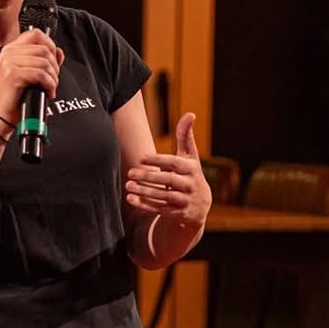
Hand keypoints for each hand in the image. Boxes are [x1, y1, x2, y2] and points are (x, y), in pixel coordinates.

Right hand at [0, 29, 62, 123]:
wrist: (2, 116)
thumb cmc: (16, 98)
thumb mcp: (32, 75)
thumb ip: (45, 61)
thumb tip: (59, 51)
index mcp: (11, 49)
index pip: (36, 34)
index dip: (50, 45)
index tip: (54, 61)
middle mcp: (8, 53)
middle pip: (44, 49)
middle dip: (55, 66)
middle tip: (53, 80)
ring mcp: (9, 63)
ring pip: (44, 62)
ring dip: (53, 77)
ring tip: (50, 88)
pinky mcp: (13, 75)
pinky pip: (41, 74)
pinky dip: (49, 84)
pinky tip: (48, 92)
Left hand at [125, 112, 210, 227]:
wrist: (200, 205)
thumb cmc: (190, 174)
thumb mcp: (190, 157)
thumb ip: (186, 137)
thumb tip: (190, 114)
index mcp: (192, 169)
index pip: (175, 163)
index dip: (158, 160)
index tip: (141, 158)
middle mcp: (190, 185)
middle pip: (168, 181)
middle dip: (149, 177)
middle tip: (130, 172)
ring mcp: (185, 201)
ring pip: (163, 196)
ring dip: (144, 192)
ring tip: (128, 185)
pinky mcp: (178, 214)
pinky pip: (160, 210)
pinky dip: (145, 205)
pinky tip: (131, 199)